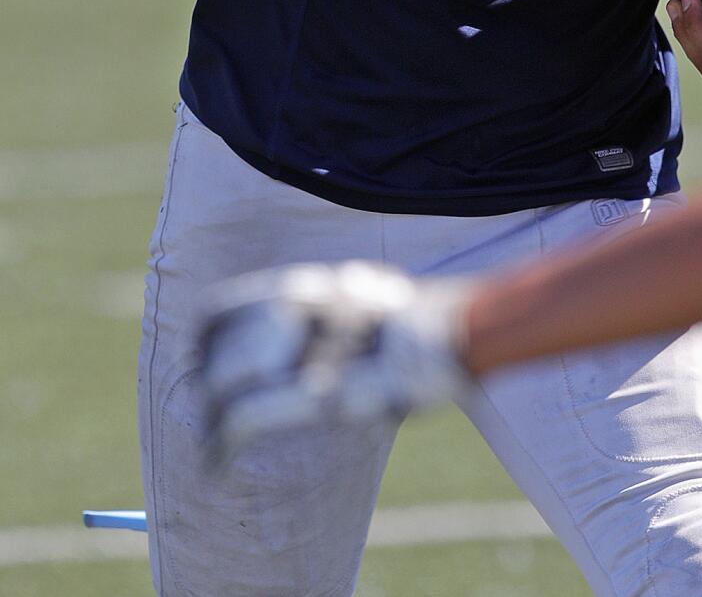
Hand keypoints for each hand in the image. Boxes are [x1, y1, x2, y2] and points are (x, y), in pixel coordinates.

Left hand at [198, 261, 471, 458]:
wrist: (452, 332)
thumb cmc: (417, 319)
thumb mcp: (362, 293)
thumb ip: (324, 305)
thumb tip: (299, 318)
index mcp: (304, 287)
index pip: (224, 309)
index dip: (204, 339)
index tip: (203, 360)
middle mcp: (294, 309)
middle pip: (220, 348)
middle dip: (205, 382)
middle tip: (208, 408)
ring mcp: (304, 349)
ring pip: (223, 380)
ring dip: (211, 417)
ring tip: (212, 444)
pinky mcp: (312, 392)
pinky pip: (245, 415)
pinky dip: (221, 441)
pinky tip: (217, 459)